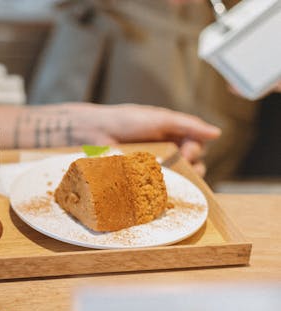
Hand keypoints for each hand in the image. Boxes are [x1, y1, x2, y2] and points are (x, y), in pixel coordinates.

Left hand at [62, 103, 220, 175]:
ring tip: (173, 178)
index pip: (197, 145)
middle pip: (193, 164)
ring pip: (179, 178)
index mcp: (173, 133)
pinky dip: (165, 190)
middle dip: (193, 167)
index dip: (195, 150)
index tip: (186, 151)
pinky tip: (162, 191)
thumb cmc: (125, 120)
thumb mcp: (160, 119)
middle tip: (181, 166)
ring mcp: (155, 166)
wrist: (94, 132)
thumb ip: (188, 125)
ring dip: (182, 180)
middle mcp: (167, 150)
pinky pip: (160, 188)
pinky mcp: (142, 180)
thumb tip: (217, 133)